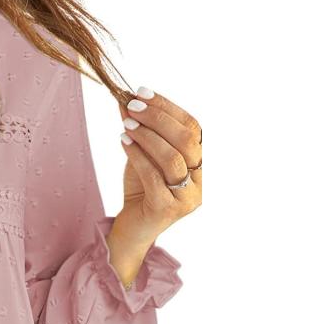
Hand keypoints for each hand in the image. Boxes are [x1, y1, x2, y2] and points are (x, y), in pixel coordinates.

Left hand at [106, 87, 201, 276]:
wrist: (130, 230)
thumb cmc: (140, 192)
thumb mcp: (140, 156)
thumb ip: (139, 131)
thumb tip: (126, 100)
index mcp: (200, 163)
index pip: (192, 127)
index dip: (168, 107)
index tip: (142, 92)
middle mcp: (200, 180)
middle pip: (186, 139)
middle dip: (158, 118)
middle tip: (132, 106)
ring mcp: (187, 198)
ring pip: (173, 158)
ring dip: (148, 136)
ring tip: (126, 124)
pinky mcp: (167, 210)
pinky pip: (154, 177)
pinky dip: (138, 156)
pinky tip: (124, 142)